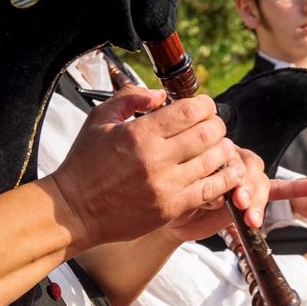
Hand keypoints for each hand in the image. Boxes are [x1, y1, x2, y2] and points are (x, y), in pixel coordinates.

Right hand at [50, 88, 246, 248]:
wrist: (75, 210)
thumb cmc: (85, 164)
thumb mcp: (100, 119)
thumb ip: (131, 98)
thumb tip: (162, 95)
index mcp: (140, 133)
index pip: (189, 111)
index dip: (205, 105)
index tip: (206, 106)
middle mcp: (156, 158)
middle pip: (208, 133)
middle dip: (218, 125)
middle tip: (216, 126)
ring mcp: (166, 185)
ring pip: (214, 160)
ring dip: (225, 150)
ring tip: (223, 146)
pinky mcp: (172, 208)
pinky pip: (211, 191)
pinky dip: (226, 179)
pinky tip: (231, 172)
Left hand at [166, 148, 306, 241]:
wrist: (175, 219)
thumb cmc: (172, 203)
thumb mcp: (180, 199)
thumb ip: (198, 194)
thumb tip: (215, 198)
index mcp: (212, 153)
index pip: (230, 155)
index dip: (232, 172)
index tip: (229, 192)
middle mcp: (232, 160)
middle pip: (249, 166)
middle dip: (248, 186)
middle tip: (241, 203)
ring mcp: (246, 176)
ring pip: (261, 180)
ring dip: (259, 199)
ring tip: (252, 218)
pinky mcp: (255, 194)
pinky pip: (278, 189)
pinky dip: (296, 188)